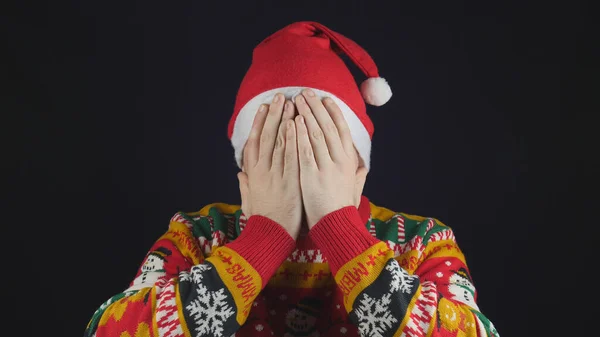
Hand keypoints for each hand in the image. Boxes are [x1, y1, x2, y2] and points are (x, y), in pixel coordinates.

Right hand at [237, 93, 302, 238]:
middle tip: (280, 96)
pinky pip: (291, 156)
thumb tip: (240, 173)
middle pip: (266, 137)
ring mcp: (275, 175)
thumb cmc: (262, 221)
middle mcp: (262, 171)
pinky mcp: (288, 182)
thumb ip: (245, 185)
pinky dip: (293, 139)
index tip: (265, 108)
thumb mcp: (249, 201)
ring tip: (290, 102)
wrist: (269, 238)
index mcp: (253, 174)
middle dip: (273, 115)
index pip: (254, 143)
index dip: (259, 124)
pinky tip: (296, 124)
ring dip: (284, 121)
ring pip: (278, 142)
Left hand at [294, 89, 367, 228]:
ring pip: (316, 134)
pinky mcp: (311, 175)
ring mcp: (326, 167)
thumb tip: (363, 165)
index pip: (342, 130)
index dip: (334, 112)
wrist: (336, 227)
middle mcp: (340, 160)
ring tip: (297, 100)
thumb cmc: (342, 208)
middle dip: (316, 107)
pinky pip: (304, 150)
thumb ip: (358, 174)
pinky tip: (292, 122)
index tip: (326, 99)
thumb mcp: (355, 187)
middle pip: (328, 127)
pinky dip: (299, 135)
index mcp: (349, 161)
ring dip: (306, 115)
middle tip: (306, 92)